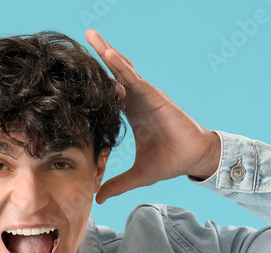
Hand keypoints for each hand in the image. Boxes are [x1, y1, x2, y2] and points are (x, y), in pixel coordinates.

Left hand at [85, 29, 221, 203]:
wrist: (193, 159)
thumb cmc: (169, 162)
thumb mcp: (137, 175)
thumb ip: (117, 183)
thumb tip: (98, 198)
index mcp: (132, 114)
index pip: (109, 94)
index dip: (95, 83)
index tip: (77, 72)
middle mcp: (138, 100)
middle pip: (115, 75)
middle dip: (100, 55)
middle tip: (84, 37)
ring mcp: (146, 96)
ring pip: (123, 70)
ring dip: (107, 53)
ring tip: (91, 36)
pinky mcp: (155, 97)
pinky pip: (135, 79)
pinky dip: (121, 67)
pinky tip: (109, 54)